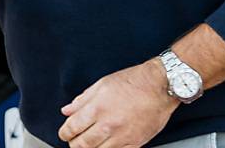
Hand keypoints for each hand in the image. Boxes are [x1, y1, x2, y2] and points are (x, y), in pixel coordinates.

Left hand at [58, 59, 177, 146]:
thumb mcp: (101, 84)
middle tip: (73, 141)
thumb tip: (67, 111)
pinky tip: (104, 146)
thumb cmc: (133, 82)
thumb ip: (82, 100)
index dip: (64, 133)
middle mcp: (108, 124)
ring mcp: (122, 136)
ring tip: (88, 144)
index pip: (72, 128)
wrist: (159, 87)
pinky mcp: (135, 143)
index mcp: (97, 108)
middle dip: (74, 144)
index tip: (64, 133)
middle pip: (82, 144)